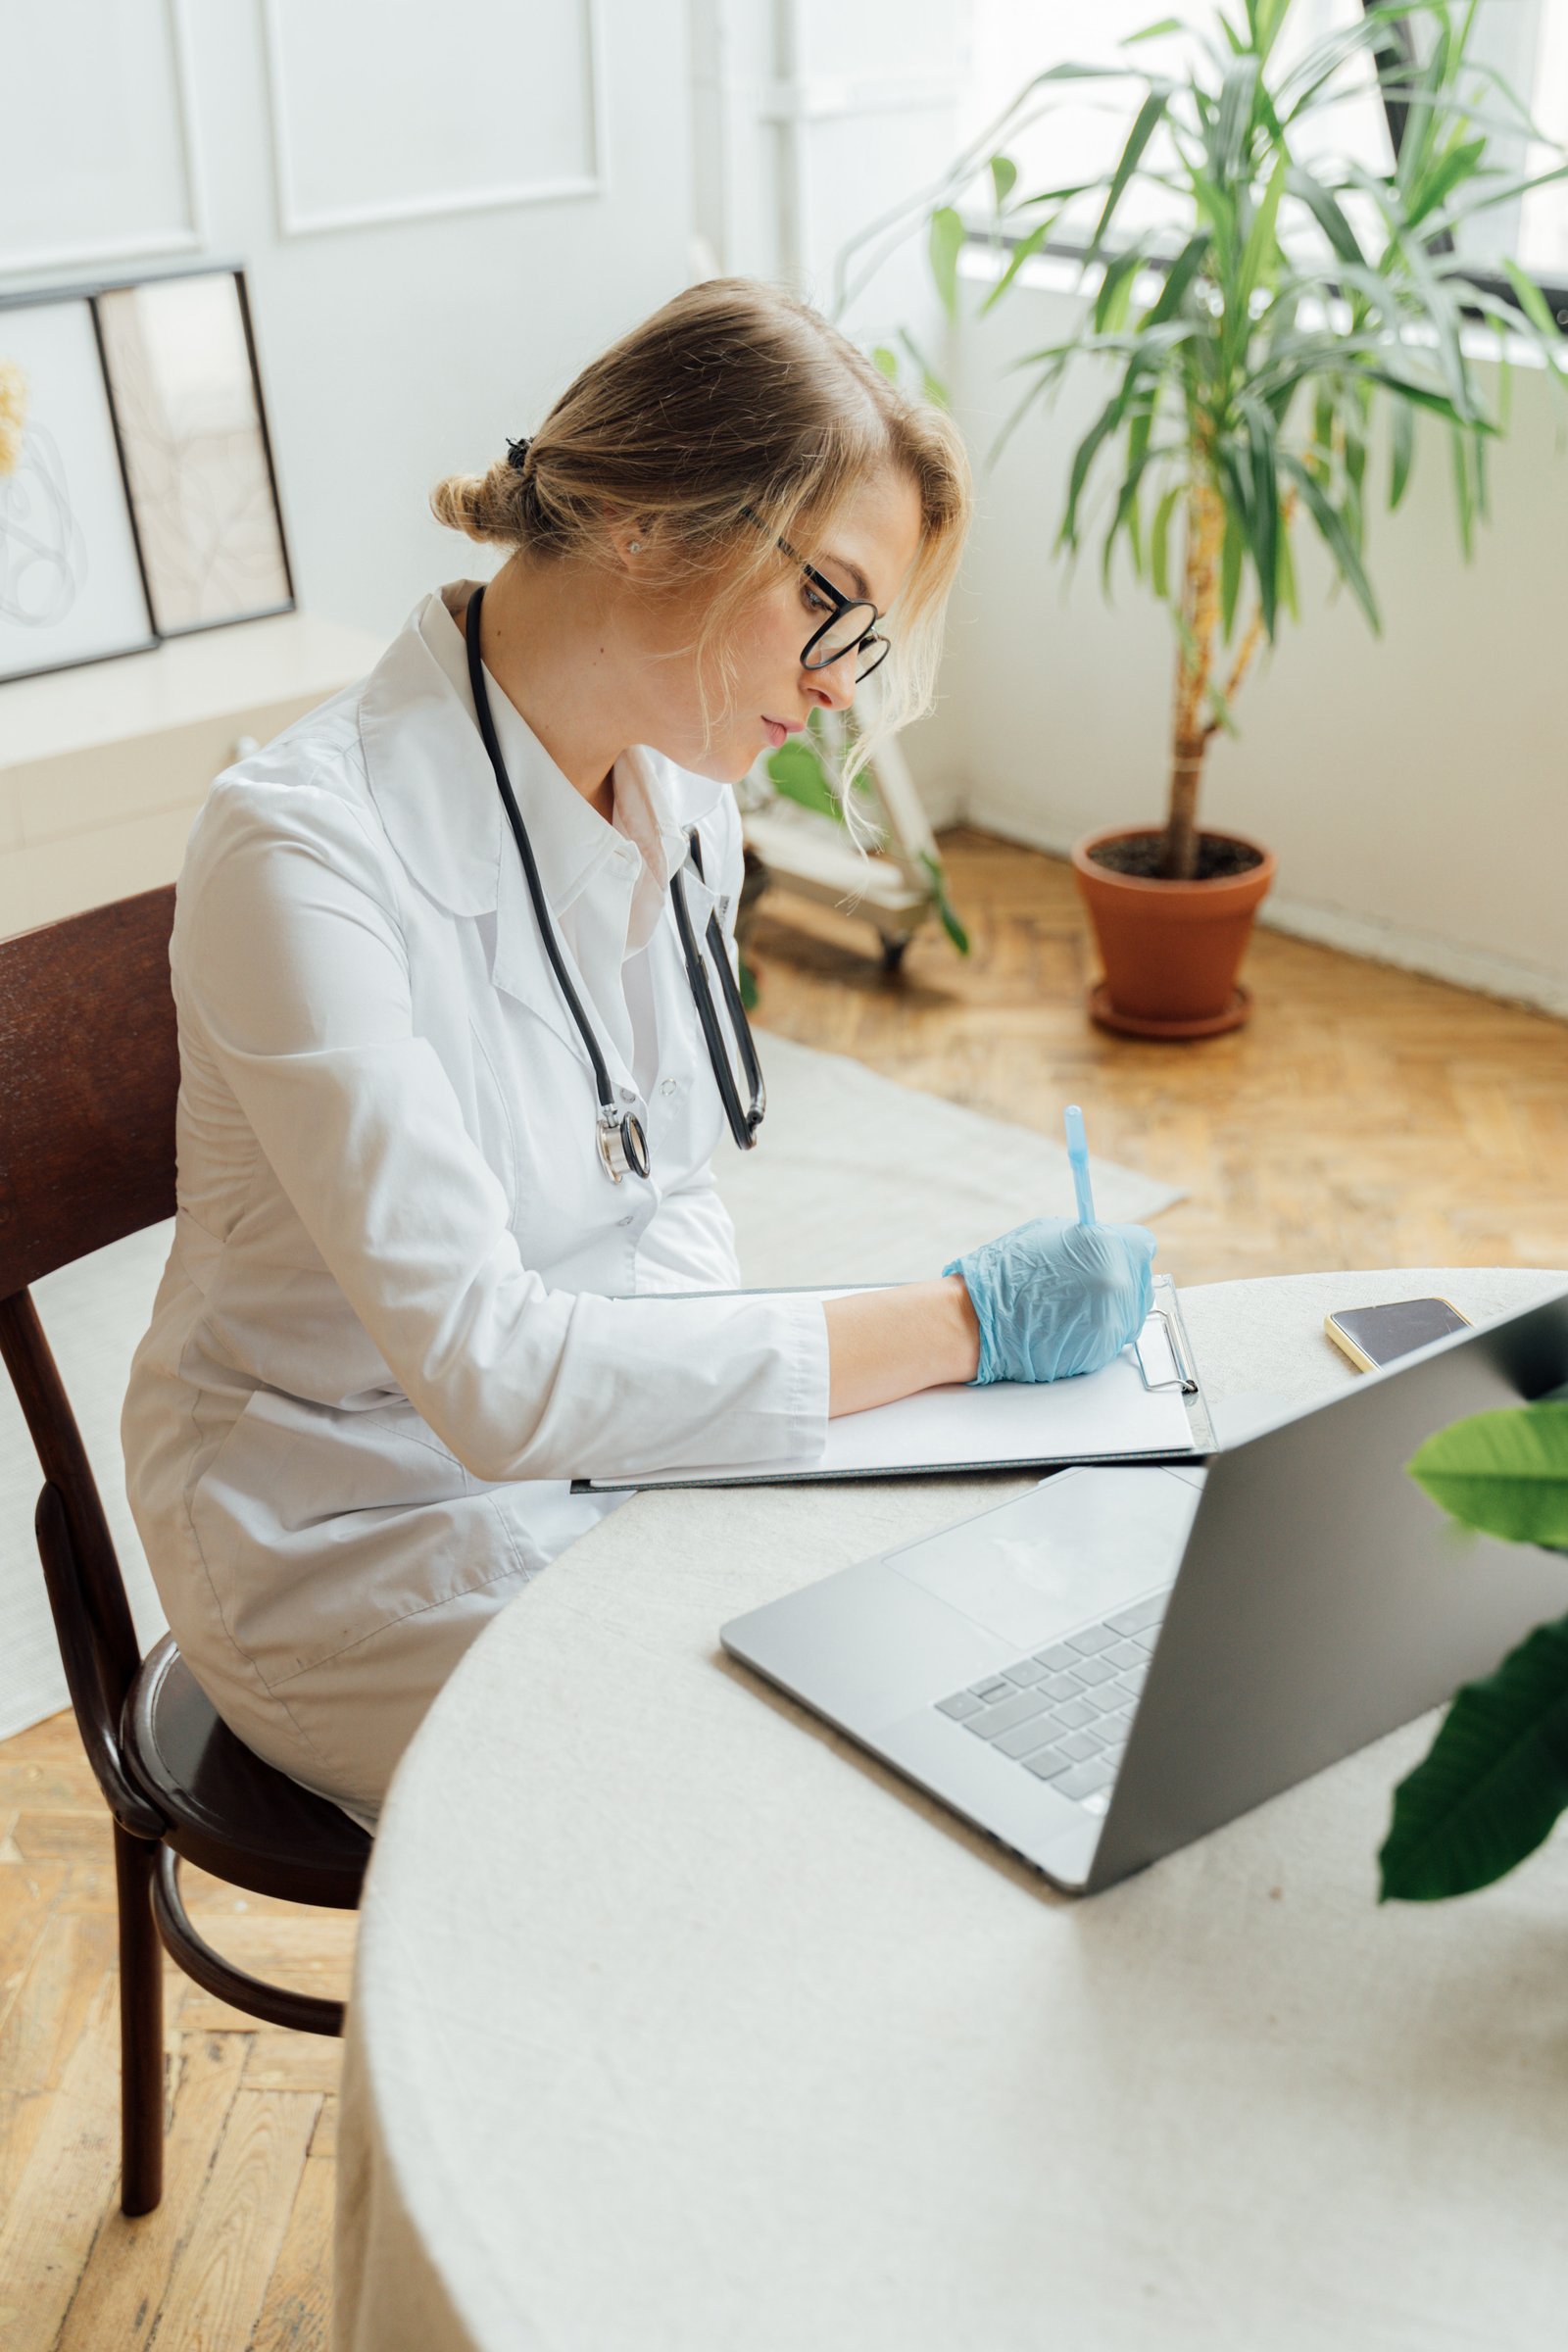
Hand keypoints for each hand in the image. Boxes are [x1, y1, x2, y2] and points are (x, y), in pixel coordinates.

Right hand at [942, 1216, 1156, 1383]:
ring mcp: (1111, 1322)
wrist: (979, 1321)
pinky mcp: (1101, 1352)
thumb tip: (1108, 1243)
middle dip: (1122, 1279)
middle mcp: (1117, 1286)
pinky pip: (1111, 1337)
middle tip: (1090, 1282)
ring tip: (1074, 1304)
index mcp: (1107, 1250)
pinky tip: (1067, 1324)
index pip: (1142, 1245)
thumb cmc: (1004, 1275)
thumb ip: (1089, 1239)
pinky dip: (1095, 1331)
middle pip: (1141, 1281)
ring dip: (1112, 1308)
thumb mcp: (1049, 1235)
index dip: (1126, 1250)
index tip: (1116, 1254)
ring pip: (1130, 1313)